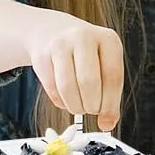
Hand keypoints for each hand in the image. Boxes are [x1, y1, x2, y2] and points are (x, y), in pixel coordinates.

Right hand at [17, 10, 123, 128]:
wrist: (51, 31)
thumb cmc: (85, 53)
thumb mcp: (104, 64)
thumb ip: (110, 93)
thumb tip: (108, 124)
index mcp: (108, 39)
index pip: (113, 76)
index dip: (110, 103)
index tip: (107, 119)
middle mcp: (84, 37)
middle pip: (89, 82)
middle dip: (91, 105)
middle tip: (91, 110)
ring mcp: (61, 44)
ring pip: (68, 87)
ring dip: (75, 106)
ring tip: (79, 106)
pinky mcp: (42, 55)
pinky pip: (52, 88)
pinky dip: (60, 101)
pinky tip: (66, 99)